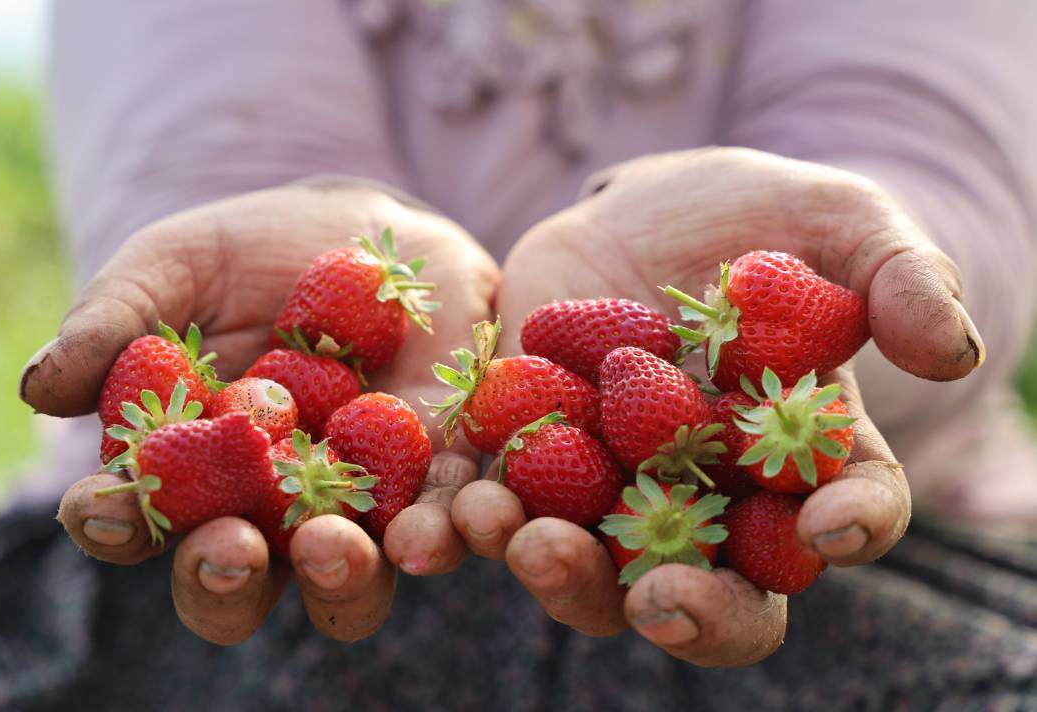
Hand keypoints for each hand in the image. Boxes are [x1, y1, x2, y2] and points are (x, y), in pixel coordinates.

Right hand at [21, 182, 498, 643]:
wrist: (372, 232)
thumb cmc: (254, 253)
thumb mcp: (176, 266)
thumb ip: (116, 323)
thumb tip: (39, 389)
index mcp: (190, 472)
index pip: (140, 521)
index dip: (116, 524)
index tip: (104, 505)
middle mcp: (268, 511)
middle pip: (237, 580)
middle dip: (224, 578)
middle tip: (228, 550)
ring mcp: (357, 506)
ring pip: (343, 578)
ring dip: (336, 578)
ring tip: (330, 547)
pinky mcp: (438, 481)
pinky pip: (441, 524)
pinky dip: (438, 533)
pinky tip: (432, 526)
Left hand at [451, 147, 982, 664]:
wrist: (638, 211)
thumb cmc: (755, 220)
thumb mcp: (838, 221)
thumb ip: (899, 274)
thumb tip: (950, 347)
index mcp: (801, 463)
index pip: (845, 518)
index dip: (849, 530)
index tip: (832, 526)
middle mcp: (712, 502)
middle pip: (715, 592)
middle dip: (690, 606)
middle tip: (659, 594)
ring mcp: (615, 492)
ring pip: (597, 571)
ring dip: (561, 573)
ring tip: (524, 537)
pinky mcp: (530, 462)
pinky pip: (503, 510)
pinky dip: (476, 521)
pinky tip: (456, 509)